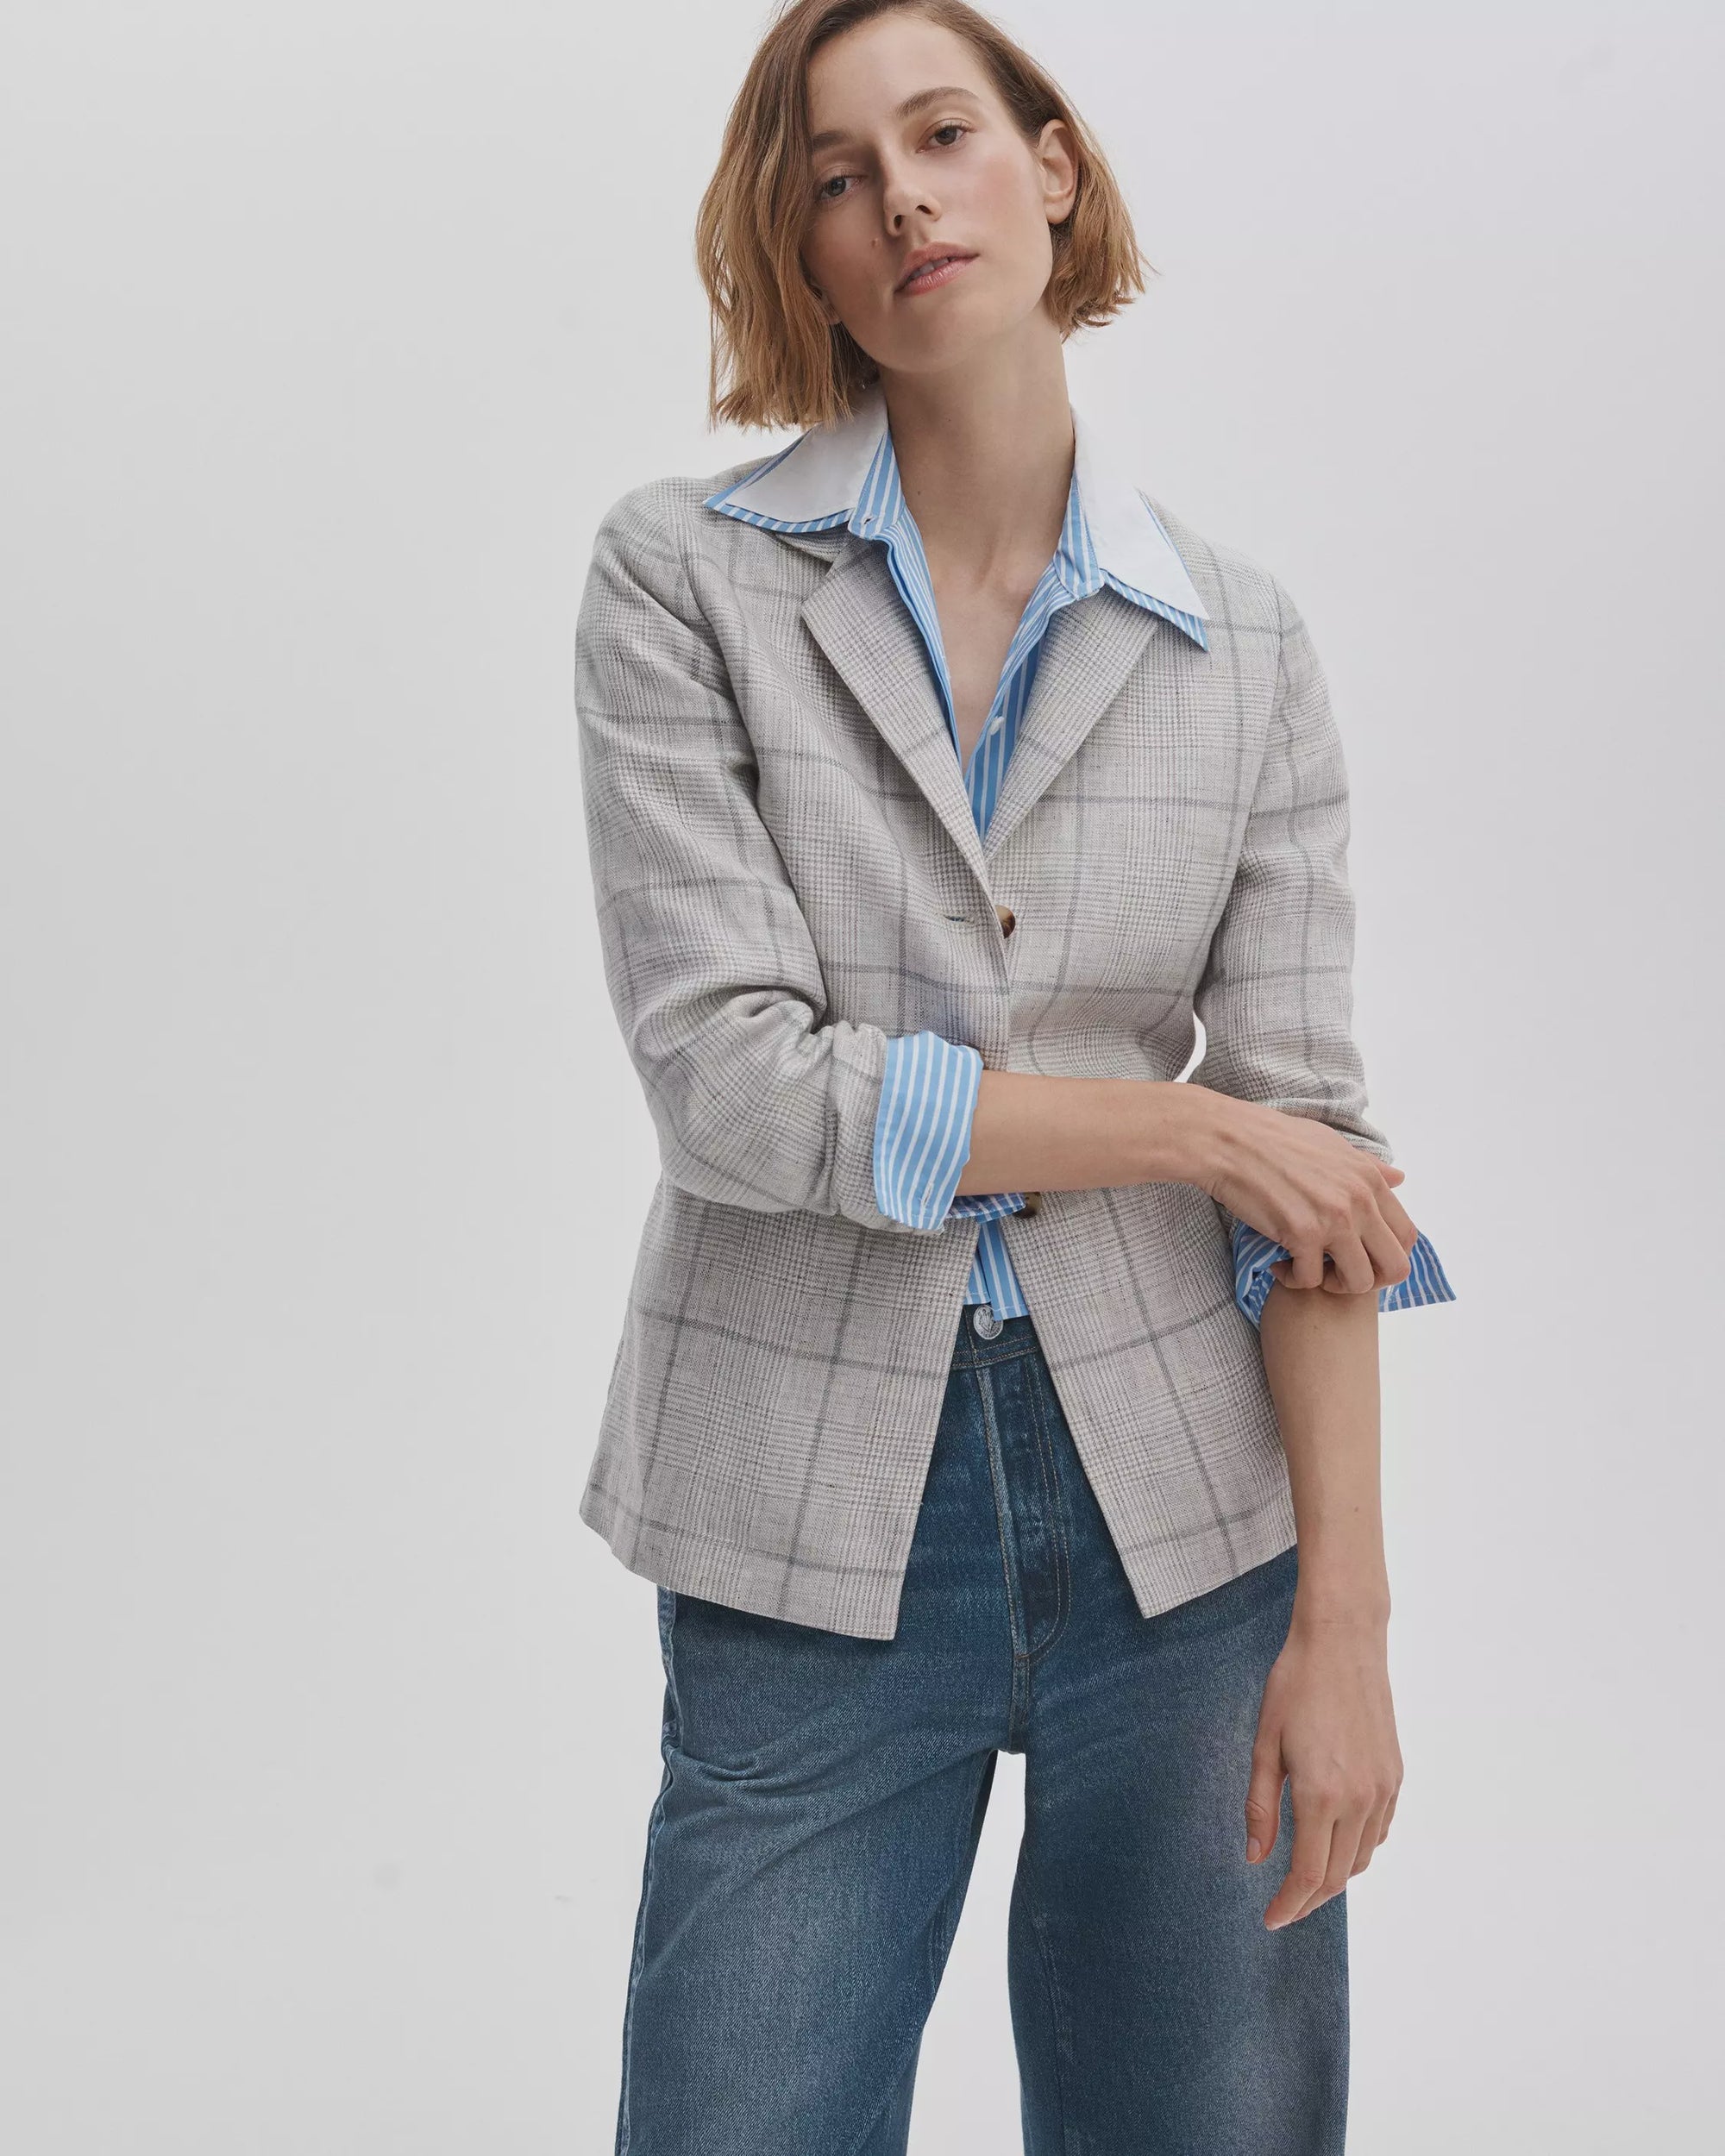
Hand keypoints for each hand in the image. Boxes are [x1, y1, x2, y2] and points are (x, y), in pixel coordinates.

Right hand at [1202, 1096, 1418, 1295]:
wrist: (1229, 1140)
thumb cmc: (1273, 1138)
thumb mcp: (1331, 1143)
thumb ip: (1368, 1167)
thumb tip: (1399, 1179)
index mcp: (1369, 1180)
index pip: (1406, 1236)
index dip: (1387, 1257)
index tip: (1360, 1257)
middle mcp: (1359, 1201)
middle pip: (1394, 1267)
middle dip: (1369, 1280)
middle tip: (1338, 1273)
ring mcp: (1333, 1219)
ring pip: (1358, 1282)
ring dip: (1332, 1284)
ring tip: (1308, 1269)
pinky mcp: (1301, 1234)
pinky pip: (1310, 1280)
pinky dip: (1293, 1279)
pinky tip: (1279, 1264)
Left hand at [1246, 1611, 1402, 1928]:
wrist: (1343, 1642)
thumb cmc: (1294, 1686)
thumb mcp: (1264, 1744)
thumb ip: (1260, 1807)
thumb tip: (1255, 1859)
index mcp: (1321, 1794)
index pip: (1308, 1874)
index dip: (1288, 1905)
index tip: (1269, 1919)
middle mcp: (1360, 1799)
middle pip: (1338, 1875)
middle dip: (1308, 1899)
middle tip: (1282, 1907)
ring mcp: (1383, 1789)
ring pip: (1362, 1858)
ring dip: (1334, 1877)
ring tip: (1304, 1880)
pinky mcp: (1395, 1776)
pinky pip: (1379, 1831)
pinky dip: (1357, 1849)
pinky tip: (1335, 1842)